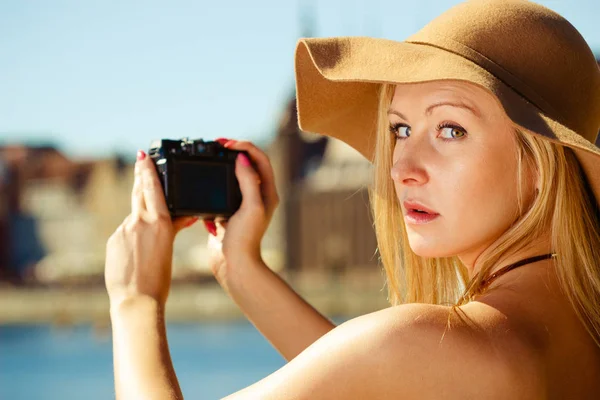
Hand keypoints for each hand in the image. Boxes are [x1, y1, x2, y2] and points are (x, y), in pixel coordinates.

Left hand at [104, 150, 197, 307]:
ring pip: (133, 215)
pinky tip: (137, 249)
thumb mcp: (170, 248)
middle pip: (139, 192)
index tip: (142, 155)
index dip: (147, 170)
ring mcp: (123, 231)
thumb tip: (185, 216)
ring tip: (148, 222)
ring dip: (140, 213)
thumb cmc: (159, 278)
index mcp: (159, 223)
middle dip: (140, 177)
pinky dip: (132, 234)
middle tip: (139, 160)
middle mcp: (139, 222)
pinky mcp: (113, 241)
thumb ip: (174, 227)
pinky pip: (125, 231)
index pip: (152, 188)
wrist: (136, 299)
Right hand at [204, 139, 279, 287]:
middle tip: (216, 144)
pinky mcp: (225, 211)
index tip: (226, 143)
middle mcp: (256, 196)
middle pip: (246, 163)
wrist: (232, 264)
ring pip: (231, 176)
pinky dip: (212, 182)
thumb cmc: (246, 239)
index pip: (259, 159)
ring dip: (221, 164)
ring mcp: (240, 204)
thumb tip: (242, 158)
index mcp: (267, 192)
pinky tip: (204, 182)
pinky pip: (219, 190)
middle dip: (232, 151)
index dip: (245, 146)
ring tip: (210, 156)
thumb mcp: (251, 207)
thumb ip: (248, 181)